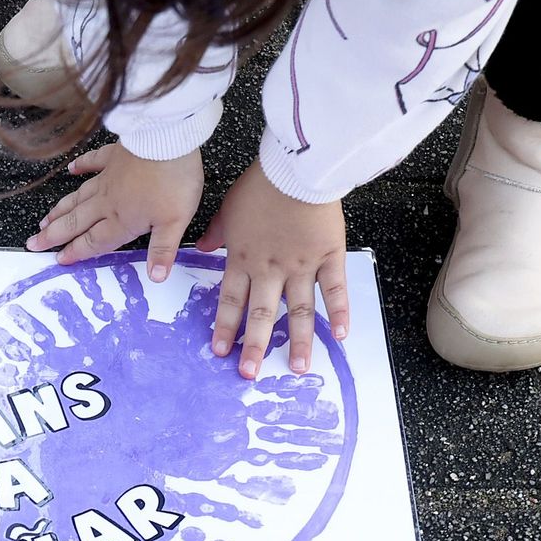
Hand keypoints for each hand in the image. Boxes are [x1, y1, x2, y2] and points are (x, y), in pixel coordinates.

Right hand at [26, 145, 204, 280]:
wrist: (170, 138)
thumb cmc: (174, 181)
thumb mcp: (175, 222)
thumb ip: (162, 250)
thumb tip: (156, 277)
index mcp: (122, 220)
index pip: (94, 242)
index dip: (76, 252)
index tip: (58, 259)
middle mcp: (108, 202)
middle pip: (76, 222)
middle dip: (54, 235)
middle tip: (34, 243)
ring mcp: (108, 177)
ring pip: (78, 198)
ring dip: (61, 210)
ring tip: (44, 220)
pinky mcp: (114, 156)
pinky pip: (92, 162)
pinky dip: (80, 166)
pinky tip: (70, 170)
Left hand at [196, 162, 348, 379]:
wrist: (295, 166)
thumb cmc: (262, 182)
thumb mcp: (228, 207)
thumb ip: (216, 233)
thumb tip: (201, 248)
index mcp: (243, 258)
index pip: (230, 301)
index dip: (225, 327)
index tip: (220, 351)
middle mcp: (270, 268)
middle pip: (261, 314)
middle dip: (255, 346)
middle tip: (250, 373)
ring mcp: (301, 265)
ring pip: (298, 310)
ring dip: (298, 342)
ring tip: (298, 368)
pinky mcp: (328, 255)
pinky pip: (334, 289)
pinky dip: (338, 312)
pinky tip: (339, 336)